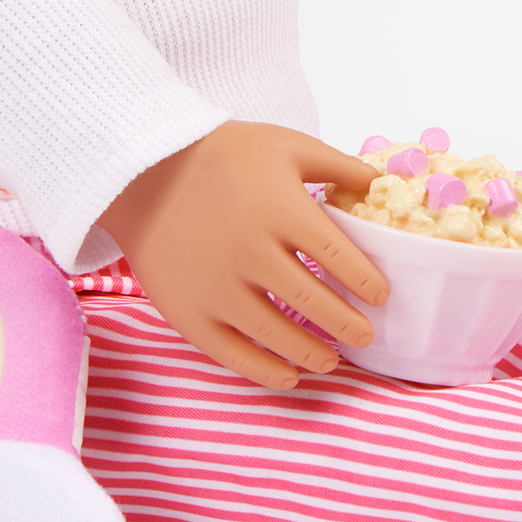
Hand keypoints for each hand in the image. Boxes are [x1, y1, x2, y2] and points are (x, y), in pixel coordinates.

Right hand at [96, 122, 391, 390]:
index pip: (340, 258)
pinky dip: (265, 371)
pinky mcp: (188, 312)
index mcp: (281, 210)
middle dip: (349, 326)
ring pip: (278, 336)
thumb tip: (380, 184)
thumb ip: (336, 166)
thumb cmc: (220, 154)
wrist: (141, 169)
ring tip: (332, 360)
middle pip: (315, 303)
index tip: (380, 296)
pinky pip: (233, 354)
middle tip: (365, 335)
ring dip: (313, 354)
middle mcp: (251, 252)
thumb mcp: (284, 145)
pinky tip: (288, 376)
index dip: (367, 282)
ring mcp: (217, 287)